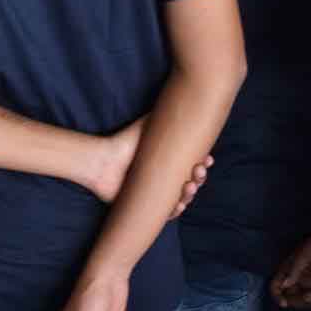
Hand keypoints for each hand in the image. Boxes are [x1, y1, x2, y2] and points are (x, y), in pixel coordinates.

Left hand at [86, 118, 214, 217]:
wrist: (103, 162)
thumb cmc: (124, 143)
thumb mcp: (147, 126)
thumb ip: (163, 116)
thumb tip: (182, 96)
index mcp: (168, 162)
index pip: (192, 164)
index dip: (203, 163)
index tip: (208, 159)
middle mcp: (165, 178)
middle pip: (191, 182)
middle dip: (199, 177)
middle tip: (198, 170)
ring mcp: (157, 193)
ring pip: (182, 198)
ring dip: (190, 194)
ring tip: (188, 186)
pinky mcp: (147, 208)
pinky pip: (167, 213)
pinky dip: (176, 210)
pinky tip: (180, 203)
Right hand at [271, 226, 310, 309]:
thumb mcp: (306, 254)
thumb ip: (295, 269)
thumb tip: (284, 285)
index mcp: (290, 269)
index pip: (277, 286)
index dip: (278, 296)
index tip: (284, 304)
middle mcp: (300, 278)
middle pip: (293, 298)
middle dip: (300, 301)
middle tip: (310, 295)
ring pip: (308, 301)